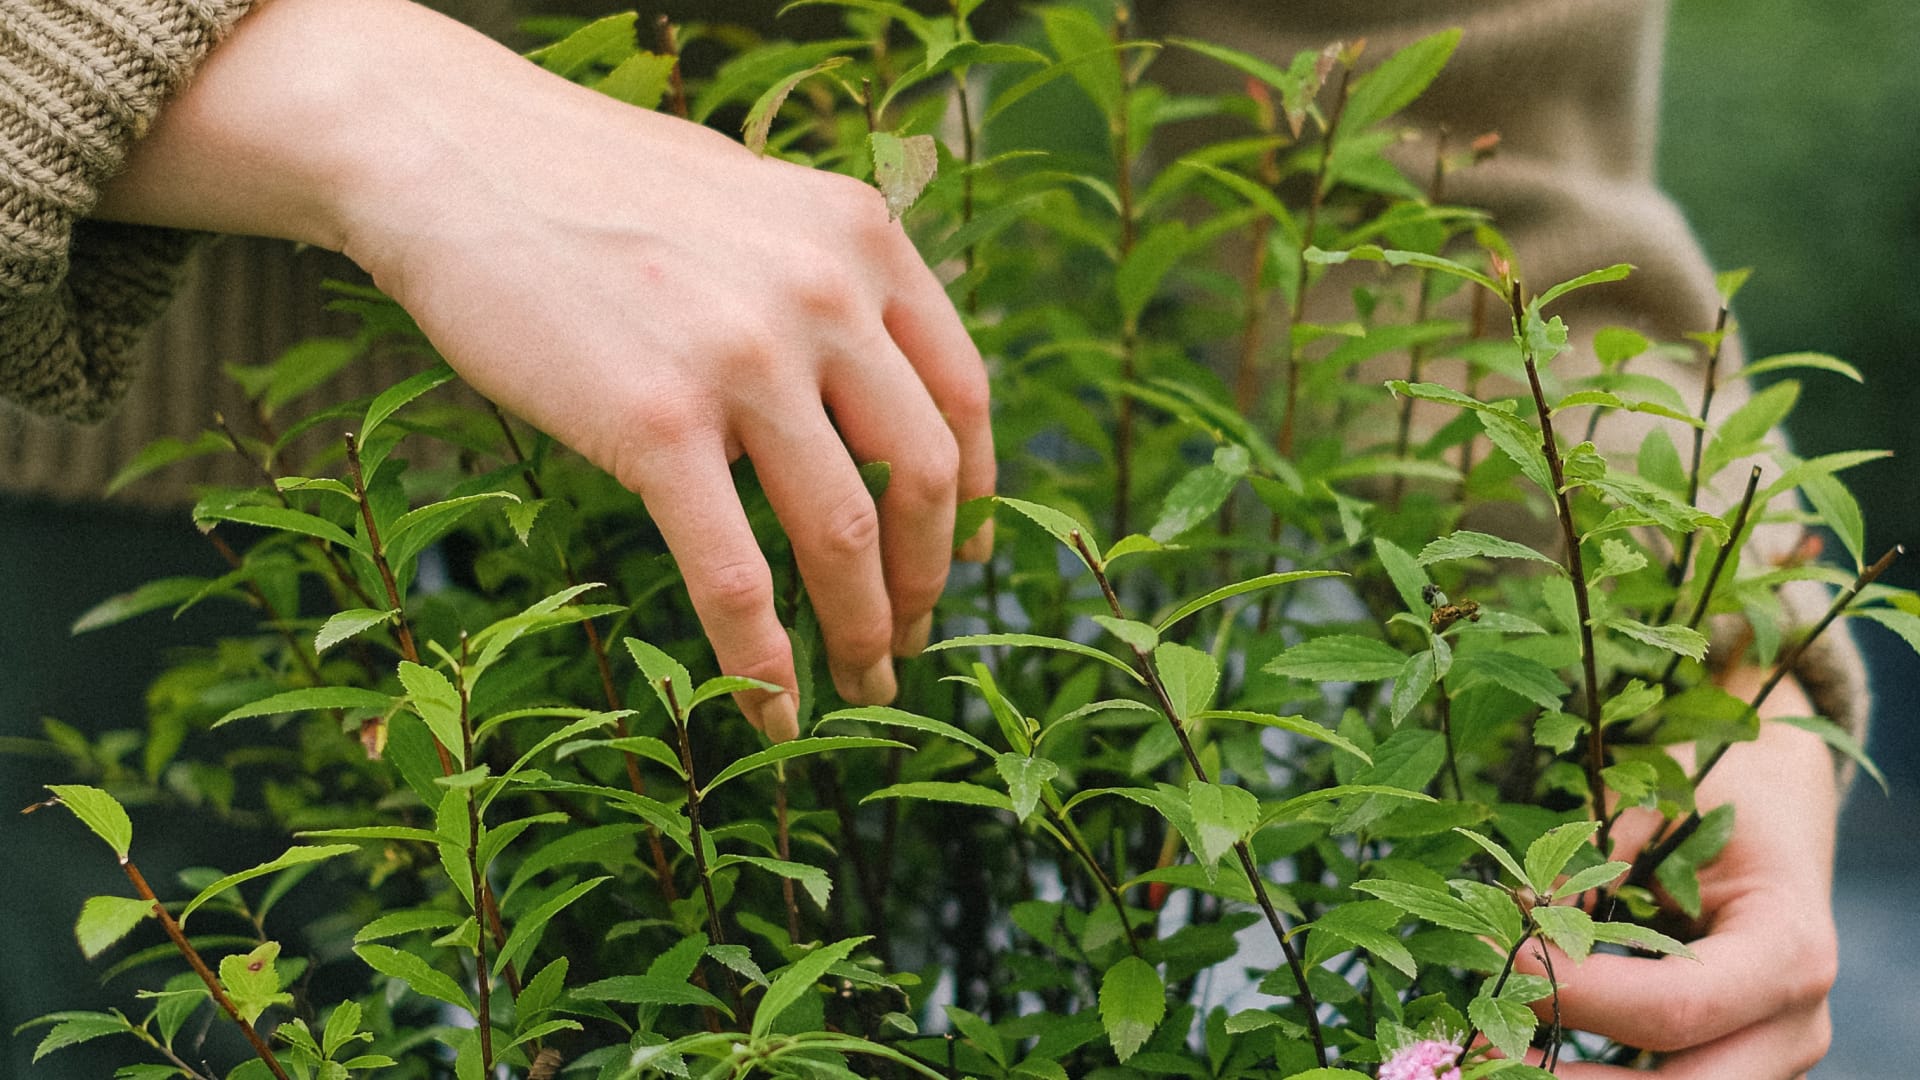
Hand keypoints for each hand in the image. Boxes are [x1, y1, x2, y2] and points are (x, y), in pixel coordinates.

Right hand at [97, 0, 994, 740]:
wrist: (449, 153)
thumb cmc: (589, 181)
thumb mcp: (751, 202)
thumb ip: (823, 279)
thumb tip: (869, 376)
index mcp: (862, 239)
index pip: (962, 391)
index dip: (979, 491)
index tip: (970, 552)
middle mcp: (827, 294)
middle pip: (924, 474)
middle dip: (928, 578)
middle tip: (913, 636)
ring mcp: (745, 359)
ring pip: (846, 536)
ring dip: (863, 630)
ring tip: (864, 684)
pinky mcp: (656, 423)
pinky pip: (732, 573)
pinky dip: (760, 660)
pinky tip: (768, 708)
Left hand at [1515, 670, 1838, 1077]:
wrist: (1779, 802)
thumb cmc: (1718, 790)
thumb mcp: (1656, 808)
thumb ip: (1594, 869)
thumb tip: (1517, 918)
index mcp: (1787, 949)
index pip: (1676, 1005)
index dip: (1581, 994)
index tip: (1506, 958)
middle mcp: (1793, 1020)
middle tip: (1484, 1051)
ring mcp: (1772, 1053)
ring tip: (1494, 1053)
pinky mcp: (1740, 1061)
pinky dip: (1595, 1076)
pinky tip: (1525, 1052)